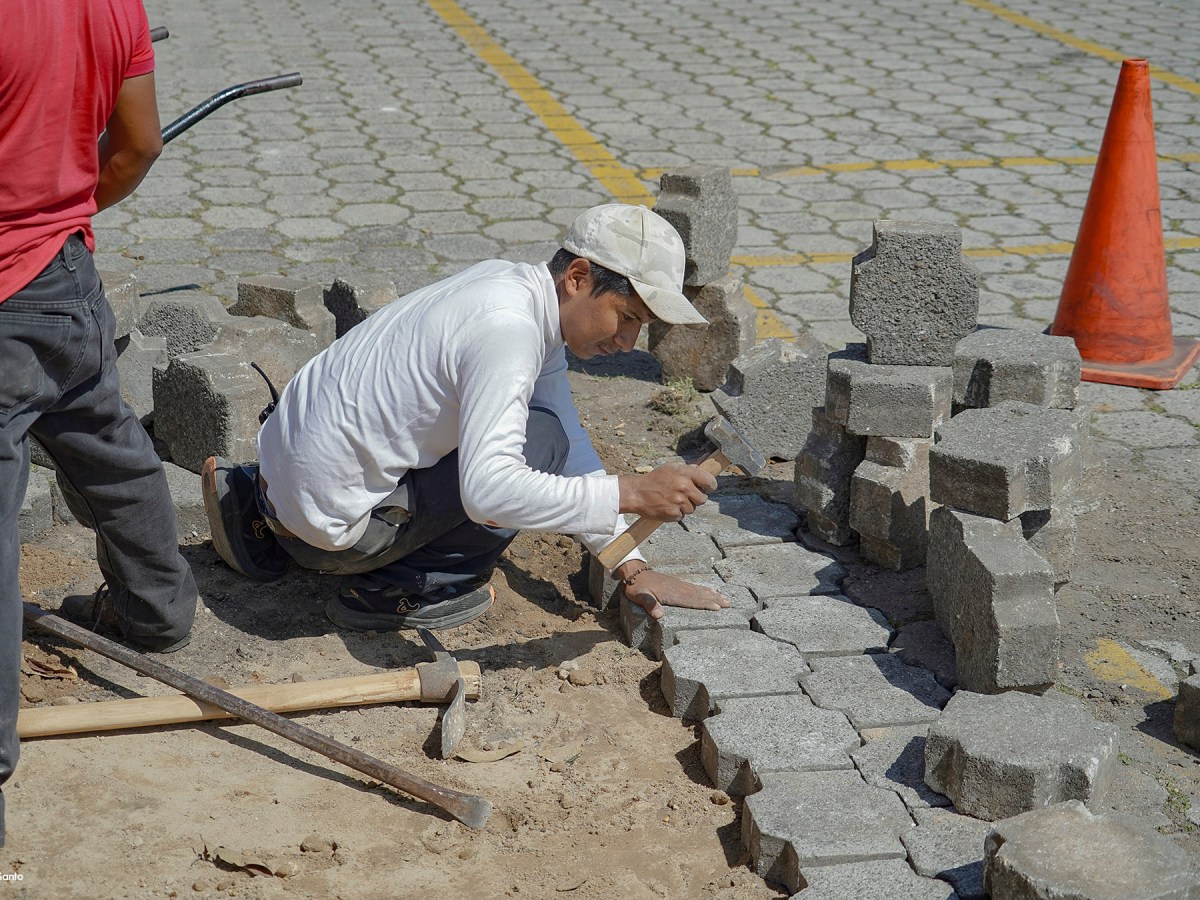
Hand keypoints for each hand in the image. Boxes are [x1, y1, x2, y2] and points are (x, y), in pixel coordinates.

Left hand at [616, 565, 730, 620]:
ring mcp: (679, 585)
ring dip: (712, 594)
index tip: (717, 607)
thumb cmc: (637, 587)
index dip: (704, 604)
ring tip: (725, 598)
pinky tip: (710, 591)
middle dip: (714, 599)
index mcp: (671, 593)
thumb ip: (650, 604)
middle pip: (699, 595)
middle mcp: (678, 588)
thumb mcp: (639, 596)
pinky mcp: (677, 584)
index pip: (691, 600)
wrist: (634, 573)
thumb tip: (659, 615)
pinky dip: (704, 590)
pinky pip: (694, 587)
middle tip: (728, 603)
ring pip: (699, 591)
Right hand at [617, 462, 715, 521]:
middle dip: (696, 499)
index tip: (707, 488)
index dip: (710, 486)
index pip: (709, 481)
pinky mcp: (673, 513)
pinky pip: (682, 516)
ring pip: (692, 509)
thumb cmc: (654, 479)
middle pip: (703, 499)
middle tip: (686, 496)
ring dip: (685, 507)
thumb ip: (687, 470)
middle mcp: (684, 487)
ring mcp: (679, 501)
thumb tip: (701, 469)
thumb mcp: (670, 468)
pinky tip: (667, 507)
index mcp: (685, 473)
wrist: (636, 493)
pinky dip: (676, 514)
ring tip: (672, 500)